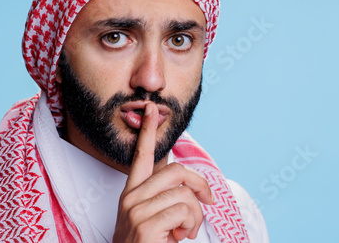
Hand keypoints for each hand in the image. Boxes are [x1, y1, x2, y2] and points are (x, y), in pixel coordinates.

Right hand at [113, 103, 213, 241]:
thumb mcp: (152, 217)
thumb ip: (163, 195)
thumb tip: (184, 179)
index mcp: (132, 193)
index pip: (141, 156)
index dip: (147, 131)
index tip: (152, 109)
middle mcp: (131, 198)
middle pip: (176, 170)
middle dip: (200, 183)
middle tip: (208, 201)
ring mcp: (136, 211)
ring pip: (184, 193)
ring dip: (196, 215)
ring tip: (185, 231)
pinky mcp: (145, 225)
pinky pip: (185, 211)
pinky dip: (192, 226)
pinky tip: (180, 238)